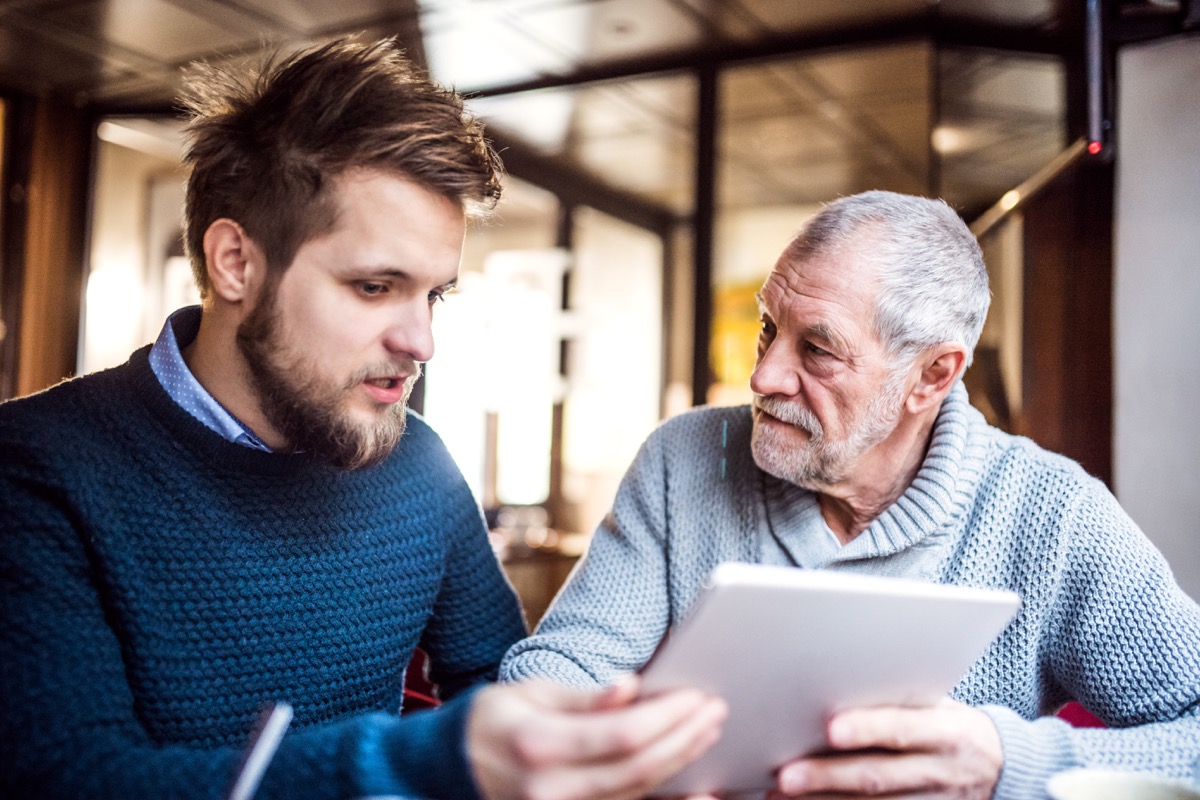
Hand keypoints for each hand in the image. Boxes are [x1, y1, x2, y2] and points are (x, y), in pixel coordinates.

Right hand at [467, 676, 727, 799]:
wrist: (448, 769)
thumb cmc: (490, 720)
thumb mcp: (529, 692)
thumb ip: (584, 697)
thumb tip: (632, 688)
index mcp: (539, 745)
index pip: (622, 734)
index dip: (668, 716)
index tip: (698, 695)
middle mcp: (550, 788)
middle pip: (638, 768)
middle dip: (685, 738)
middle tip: (716, 709)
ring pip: (637, 792)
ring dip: (681, 761)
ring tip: (708, 730)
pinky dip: (661, 792)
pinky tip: (692, 779)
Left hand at [769, 699, 1001, 798]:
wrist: (999, 766)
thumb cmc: (950, 723)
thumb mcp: (938, 704)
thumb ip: (897, 701)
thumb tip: (838, 682)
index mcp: (947, 732)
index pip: (904, 730)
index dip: (869, 729)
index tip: (831, 728)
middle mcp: (938, 771)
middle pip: (877, 776)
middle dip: (828, 776)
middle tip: (786, 775)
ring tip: (778, 794)